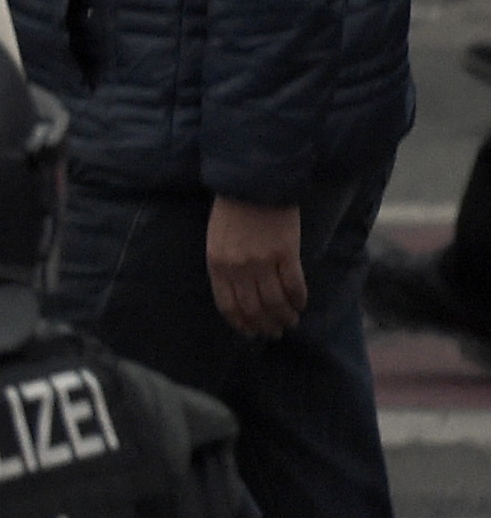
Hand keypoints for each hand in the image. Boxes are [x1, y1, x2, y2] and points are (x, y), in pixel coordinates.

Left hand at [204, 195, 305, 337]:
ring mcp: (262, 261)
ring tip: (291, 322)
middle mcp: (238, 268)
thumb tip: (239, 294)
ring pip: (275, 301)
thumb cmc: (232, 211)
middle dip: (265, 325)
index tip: (251, 333)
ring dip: (284, 316)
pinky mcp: (286, 252)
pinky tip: (301, 304)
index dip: (241, 323)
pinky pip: (294, 284)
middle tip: (275, 333)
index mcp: (217, 265)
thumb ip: (224, 267)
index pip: (228, 305)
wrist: (253, 184)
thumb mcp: (217, 241)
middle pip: (253, 308)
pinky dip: (298, 299)